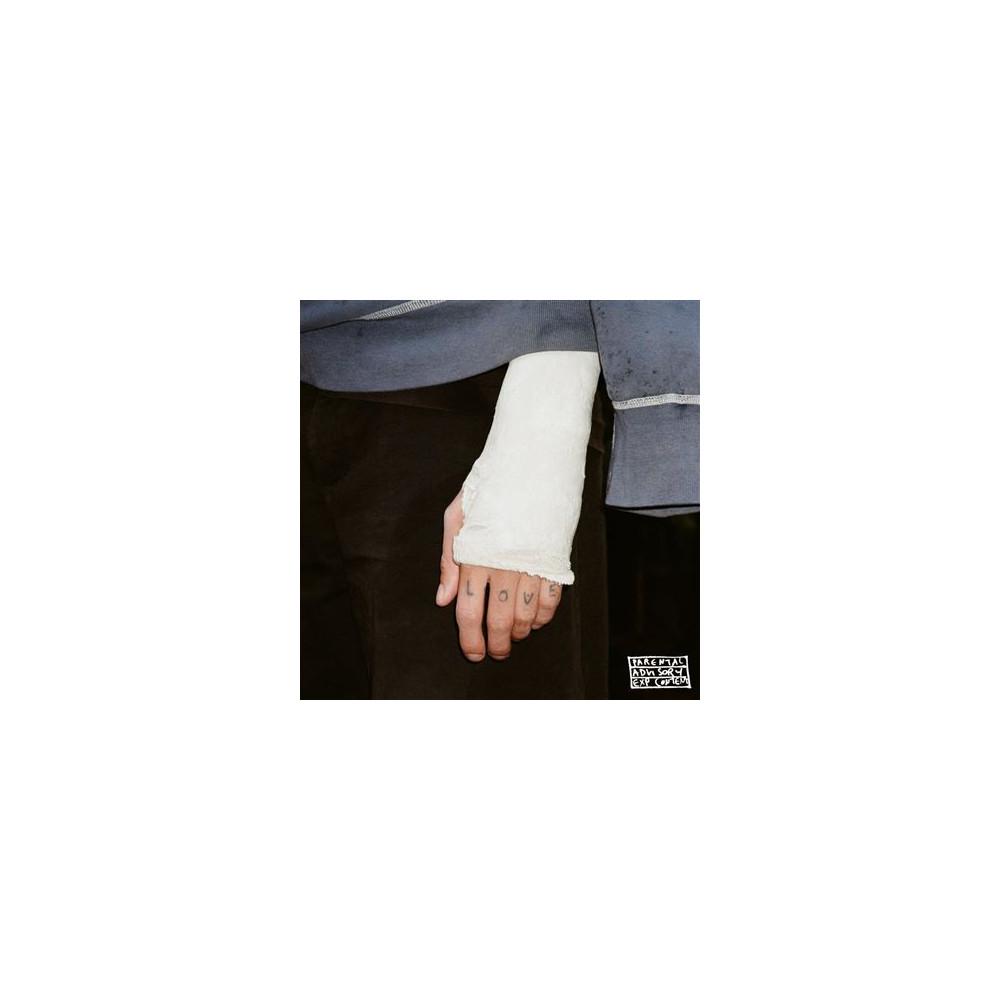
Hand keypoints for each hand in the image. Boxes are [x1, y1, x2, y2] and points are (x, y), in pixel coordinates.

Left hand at [436, 492, 562, 660]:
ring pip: (527, 616)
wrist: (531, 461)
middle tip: (496, 652)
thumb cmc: (489, 486)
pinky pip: (552, 600)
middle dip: (497, 645)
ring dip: (521, 633)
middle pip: (500, 621)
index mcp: (475, 556)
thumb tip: (443, 599)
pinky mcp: (555, 558)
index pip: (469, 612)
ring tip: (515, 636)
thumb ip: (448, 561)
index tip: (474, 652)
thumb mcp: (457, 516)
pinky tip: (536, 619)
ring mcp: (532, 563)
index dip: (470, 639)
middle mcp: (504, 565)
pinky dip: (544, 616)